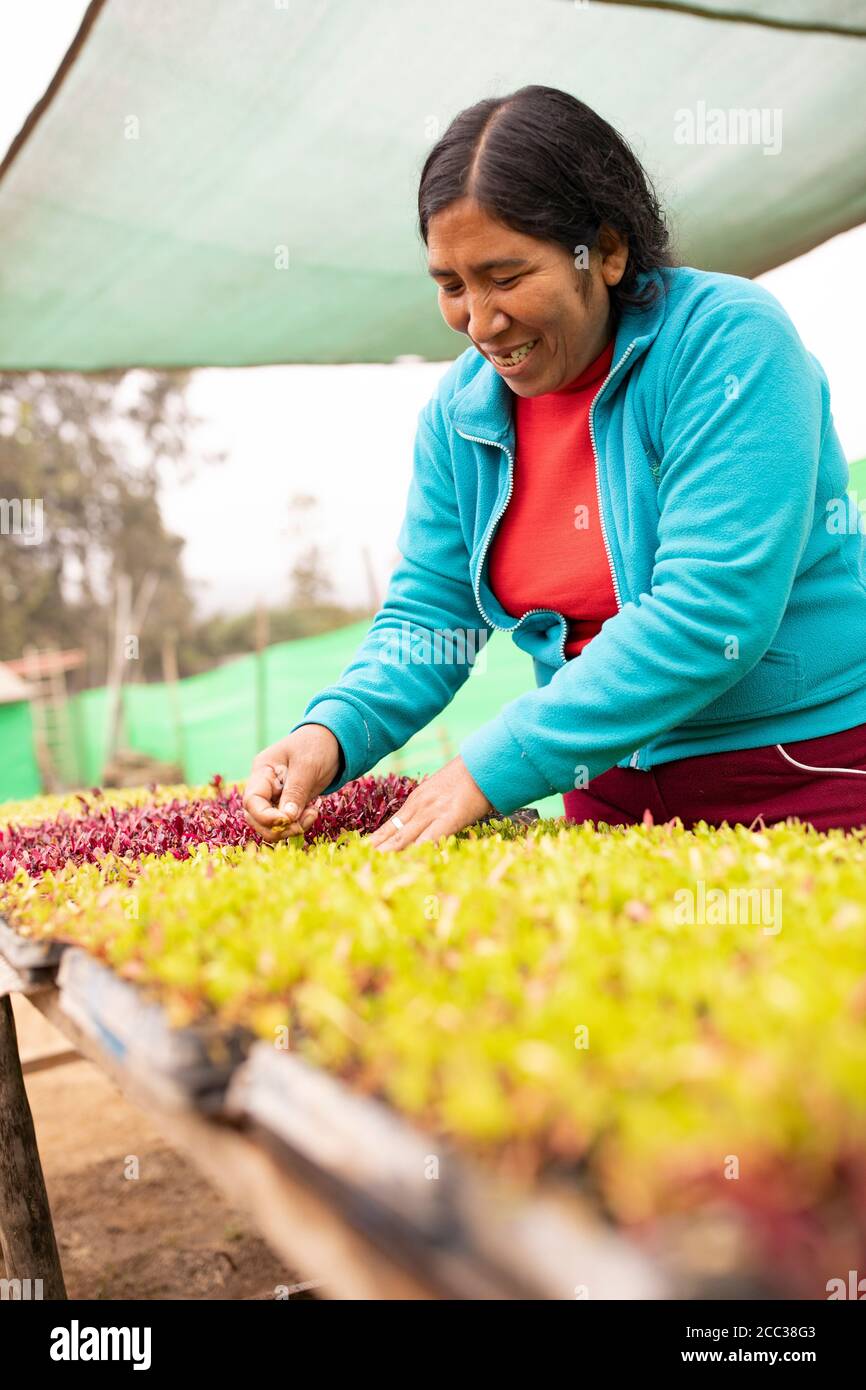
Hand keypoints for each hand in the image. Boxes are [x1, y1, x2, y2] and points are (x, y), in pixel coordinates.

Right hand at [243, 724, 341, 842]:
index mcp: (262, 772)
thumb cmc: (316, 745)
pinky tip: (313, 812)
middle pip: (256, 818)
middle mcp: (264, 786)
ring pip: (270, 824)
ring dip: (290, 828)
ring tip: (312, 815)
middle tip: (301, 823)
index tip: (287, 820)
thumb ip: (295, 791)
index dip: (265, 817)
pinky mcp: (288, 803)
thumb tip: (286, 818)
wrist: (332, 741)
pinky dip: (298, 824)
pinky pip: (286, 822)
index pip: (252, 801)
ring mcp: (275, 796)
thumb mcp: (307, 765)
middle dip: (277, 827)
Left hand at [363, 755, 494, 851]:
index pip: (391, 825)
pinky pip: (429, 839)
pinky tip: (405, 863)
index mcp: (417, 800)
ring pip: (404, 837)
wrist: (484, 764)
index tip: (362, 850)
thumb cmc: (469, 777)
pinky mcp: (449, 818)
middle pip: (393, 833)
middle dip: (377, 849)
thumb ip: (430, 804)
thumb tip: (426, 821)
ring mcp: (432, 812)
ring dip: (389, 853)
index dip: (377, 839)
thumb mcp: (441, 788)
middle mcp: (420, 806)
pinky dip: (416, 852)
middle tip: (359, 862)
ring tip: (371, 865)